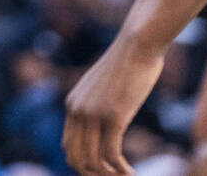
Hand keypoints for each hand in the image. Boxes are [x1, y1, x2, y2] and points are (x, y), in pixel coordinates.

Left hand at [62, 34, 164, 175]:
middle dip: (93, 175)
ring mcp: (94, 113)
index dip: (84, 166)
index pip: (68, 147)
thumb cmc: (127, 65)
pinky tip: (132, 173)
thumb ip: (97, 105)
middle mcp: (77, 110)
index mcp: (72, 104)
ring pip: (94, 162)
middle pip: (76, 159)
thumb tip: (103, 124)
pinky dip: (122, 171)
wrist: (138, 44)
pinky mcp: (114, 116)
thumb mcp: (103, 87)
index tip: (103, 172)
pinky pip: (112, 156)